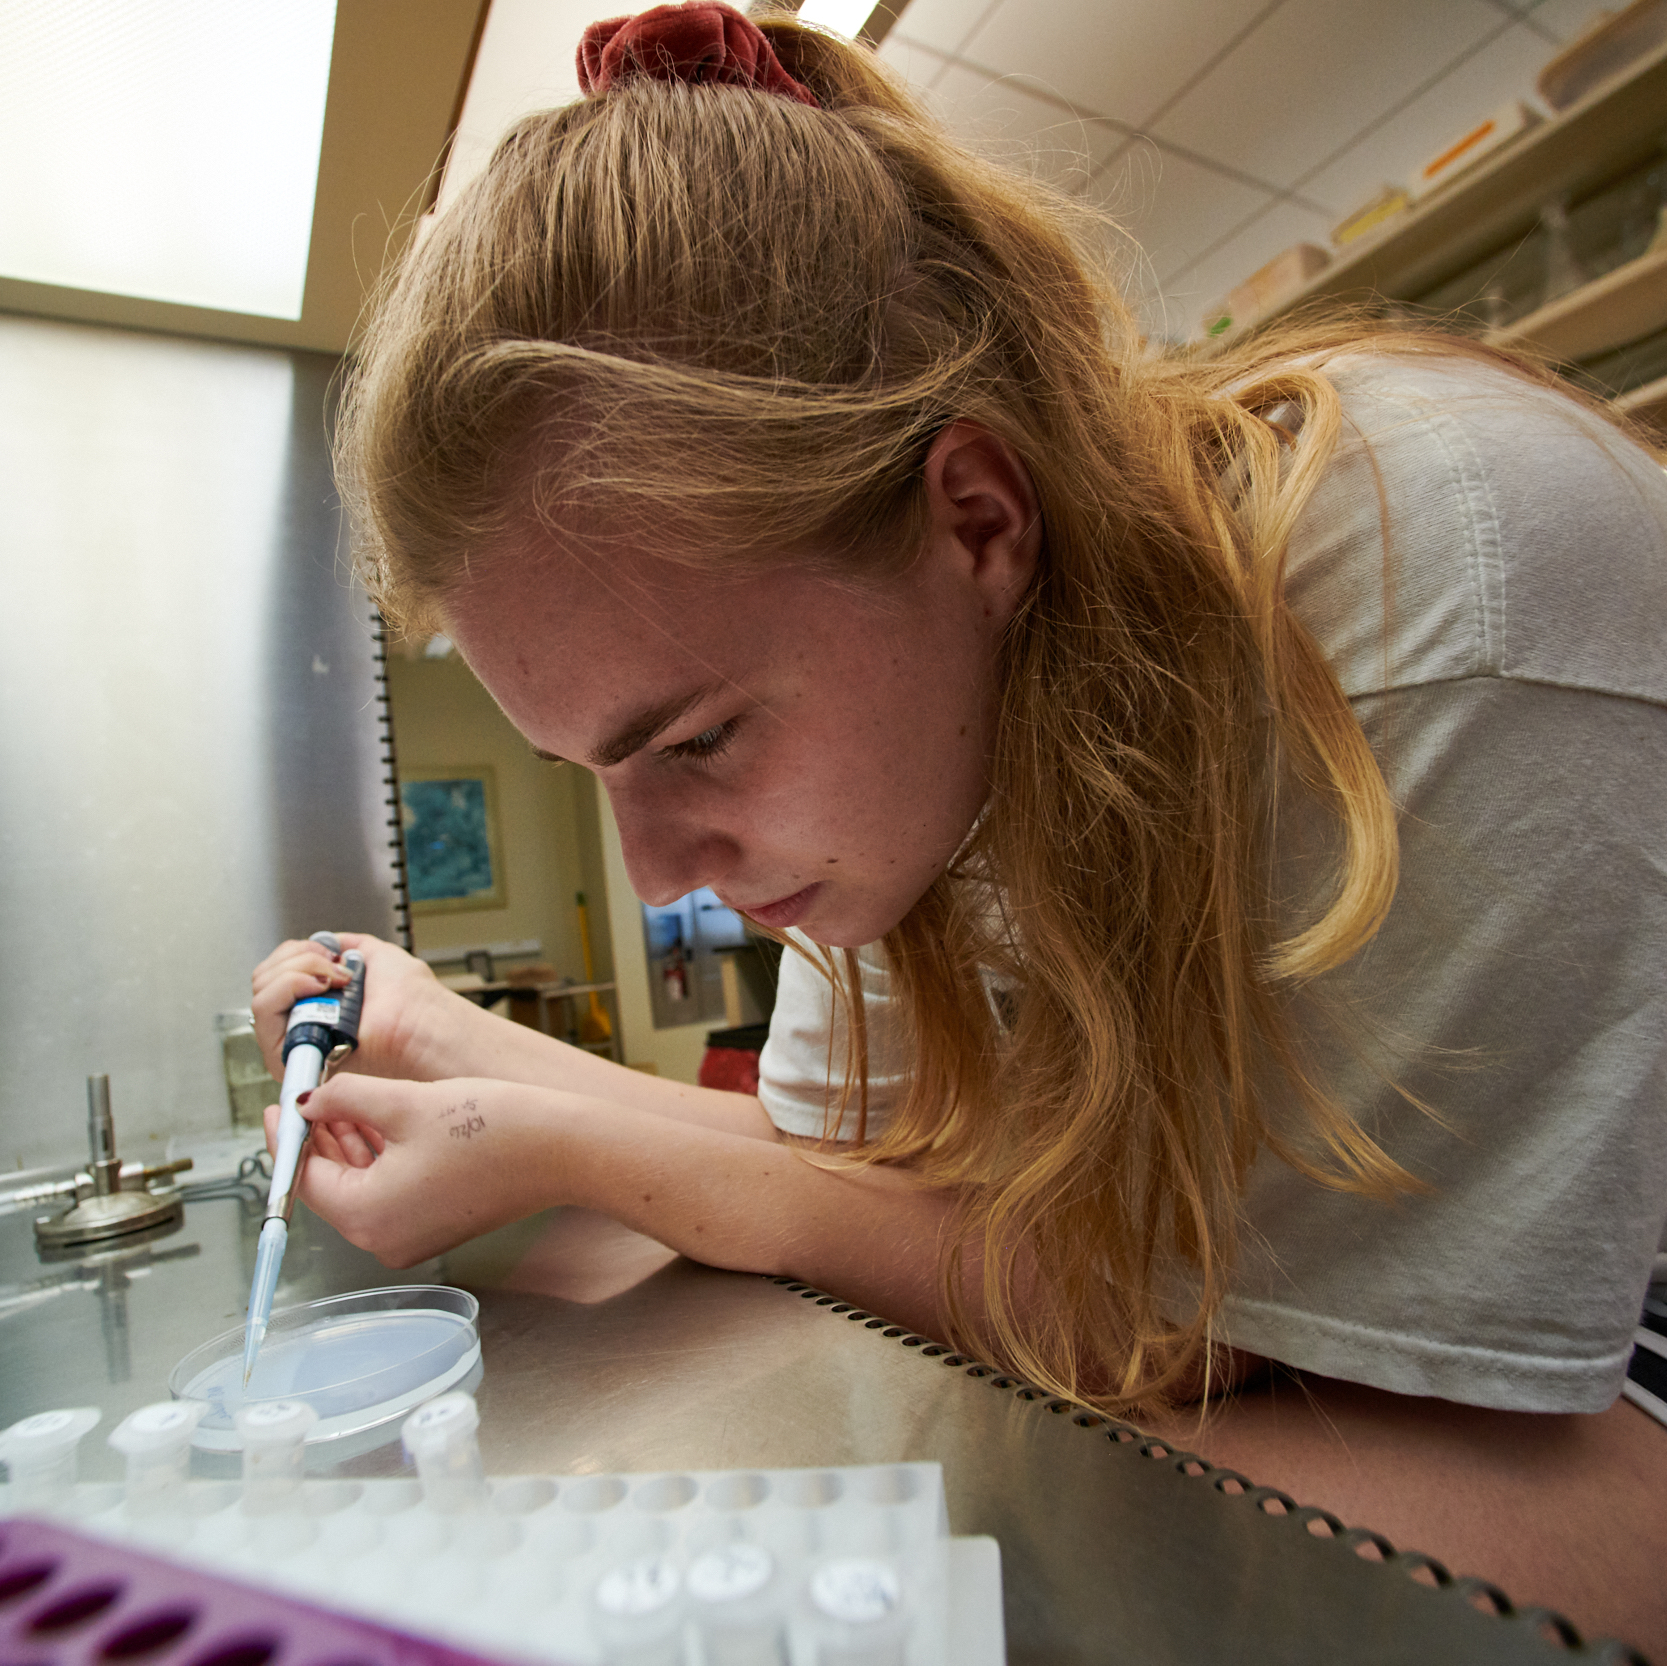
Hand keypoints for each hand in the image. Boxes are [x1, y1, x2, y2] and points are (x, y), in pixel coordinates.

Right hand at [251, 933, 482, 1083]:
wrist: (420, 1021)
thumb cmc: (410, 997)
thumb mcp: (376, 956)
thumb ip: (349, 947)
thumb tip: (328, 942)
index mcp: (319, 1003)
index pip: (277, 971)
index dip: (295, 953)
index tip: (327, 952)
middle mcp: (301, 1023)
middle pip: (264, 977)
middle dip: (298, 958)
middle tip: (333, 966)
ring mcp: (292, 1039)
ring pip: (260, 990)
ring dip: (295, 971)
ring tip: (332, 979)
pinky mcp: (285, 1055)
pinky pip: (262, 1010)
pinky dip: (287, 987)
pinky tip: (320, 988)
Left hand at [267, 1074, 566, 1265]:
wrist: (561, 1150)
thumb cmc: (493, 1129)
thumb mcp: (404, 1102)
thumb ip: (345, 1098)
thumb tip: (311, 1100)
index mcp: (366, 1214)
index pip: (304, 1176)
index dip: (289, 1136)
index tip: (281, 1107)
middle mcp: (384, 1239)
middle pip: (331, 1186)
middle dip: (321, 1139)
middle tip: (315, 1099)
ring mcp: (411, 1238)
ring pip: (361, 1188)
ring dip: (351, 1147)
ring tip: (349, 1103)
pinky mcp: (436, 1226)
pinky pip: (390, 1195)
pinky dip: (380, 1161)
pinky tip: (383, 1125)